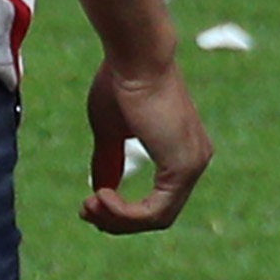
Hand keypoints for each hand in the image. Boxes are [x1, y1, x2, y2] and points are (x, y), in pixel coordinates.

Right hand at [82, 58, 210, 232]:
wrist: (135, 59)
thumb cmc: (121, 84)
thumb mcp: (110, 132)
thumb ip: (110, 162)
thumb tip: (102, 191)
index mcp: (182, 152)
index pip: (157, 202)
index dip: (122, 212)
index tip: (89, 202)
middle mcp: (195, 161)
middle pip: (158, 216)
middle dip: (117, 220)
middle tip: (85, 209)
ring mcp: (193, 165)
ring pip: (156, 219)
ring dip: (117, 219)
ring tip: (90, 204)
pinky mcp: (183, 167)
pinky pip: (155, 211)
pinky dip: (125, 213)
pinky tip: (102, 197)